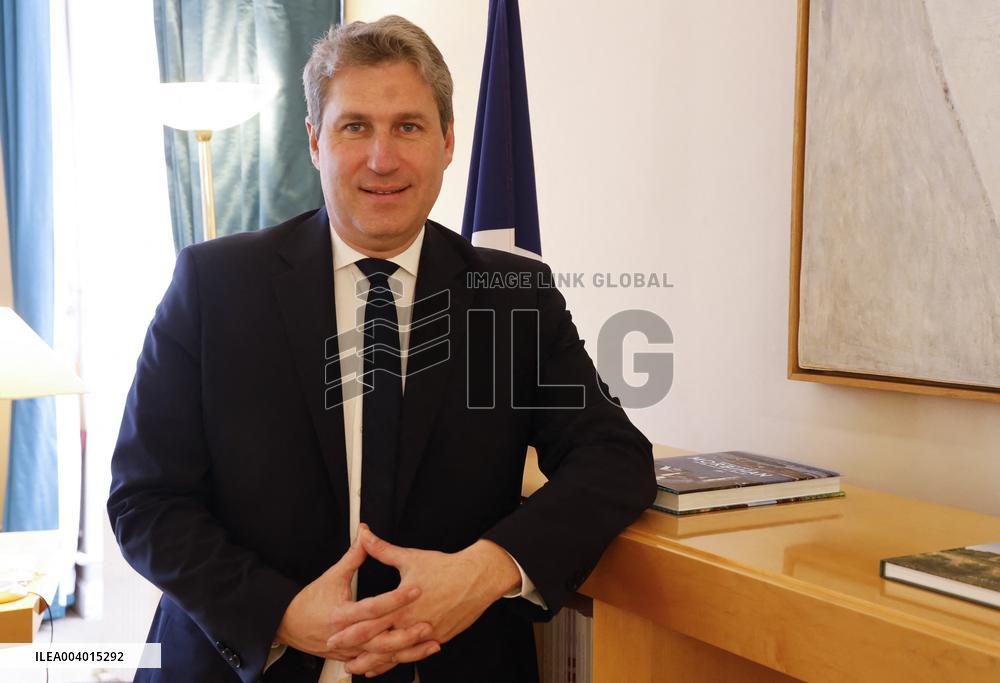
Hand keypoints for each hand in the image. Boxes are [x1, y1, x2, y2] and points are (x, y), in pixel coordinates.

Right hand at [274, 534, 435, 662]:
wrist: (288, 625)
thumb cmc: (310, 601)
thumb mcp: (333, 576)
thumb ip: (353, 556)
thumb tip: (365, 533)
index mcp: (341, 614)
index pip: (373, 607)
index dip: (395, 598)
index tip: (416, 589)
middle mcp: (346, 636)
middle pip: (380, 639)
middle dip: (406, 633)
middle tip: (428, 623)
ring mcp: (350, 650)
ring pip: (383, 655)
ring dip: (409, 651)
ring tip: (432, 643)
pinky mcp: (354, 657)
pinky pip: (379, 663)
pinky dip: (399, 661)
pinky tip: (418, 655)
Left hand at [332, 525, 520, 675]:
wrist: (478, 578)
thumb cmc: (446, 568)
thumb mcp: (410, 557)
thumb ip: (382, 550)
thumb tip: (364, 535)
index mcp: (402, 604)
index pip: (369, 620)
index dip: (348, 627)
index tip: (332, 631)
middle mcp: (412, 623)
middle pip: (378, 644)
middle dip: (356, 651)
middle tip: (340, 655)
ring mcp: (426, 634)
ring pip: (395, 655)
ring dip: (375, 663)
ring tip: (360, 668)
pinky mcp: (437, 638)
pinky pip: (413, 654)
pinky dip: (397, 661)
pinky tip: (388, 664)